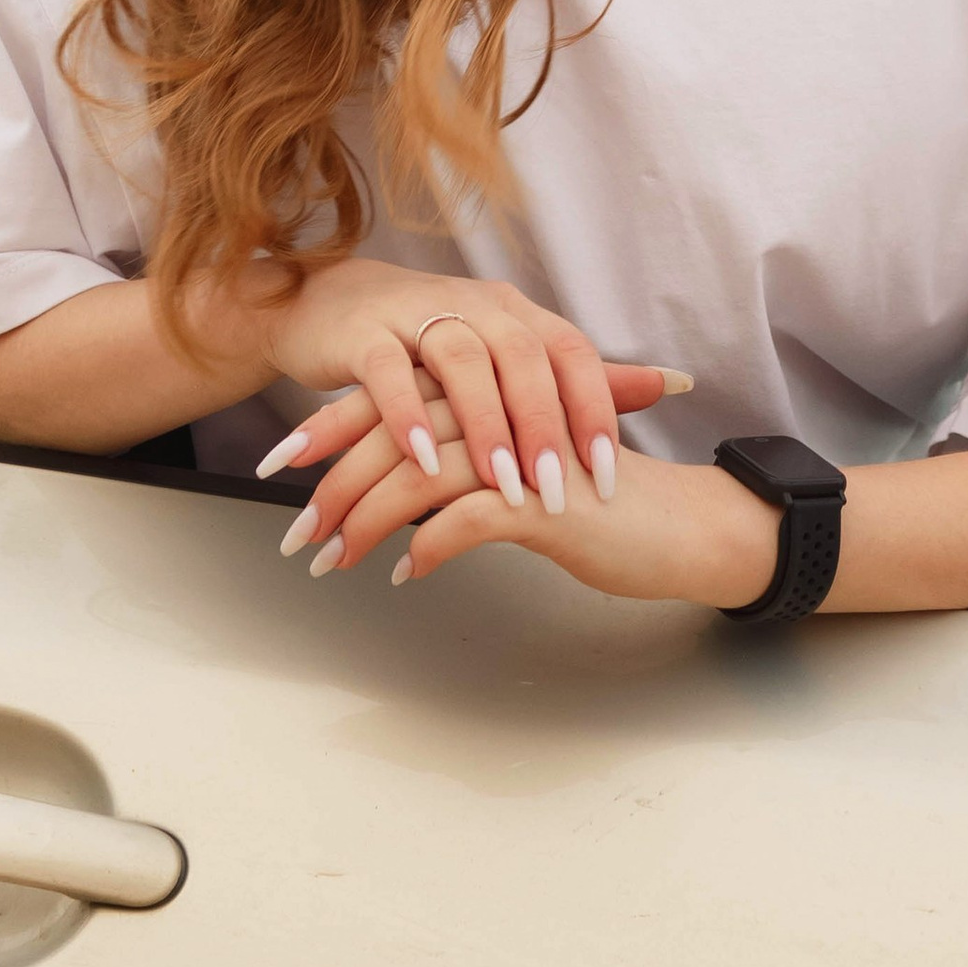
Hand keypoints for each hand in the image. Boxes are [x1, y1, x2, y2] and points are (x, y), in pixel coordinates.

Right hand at [254, 260, 683, 516]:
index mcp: (515, 314)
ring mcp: (418, 314)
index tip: (610, 475)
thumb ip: (582, 378)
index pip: (570, 351)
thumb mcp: (506, 357)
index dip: (594, 408)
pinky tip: (423, 460)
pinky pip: (389, 371)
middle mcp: (475, 305)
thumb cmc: (428, 344)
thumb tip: (672, 384)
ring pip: (463, 360)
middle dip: (545, 426)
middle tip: (558, 492)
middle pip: (523, 356)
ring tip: (502, 486)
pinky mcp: (365, 334)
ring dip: (485, 425)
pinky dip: (406, 415)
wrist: (331, 303)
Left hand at [286, 404, 776, 609]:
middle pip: (398, 431)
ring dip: (367, 518)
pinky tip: (404, 572)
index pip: (398, 397)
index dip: (336, 428)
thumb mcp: (523, 474)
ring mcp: (525, 451)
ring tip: (330, 559)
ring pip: (422, 472)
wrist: (680, 527)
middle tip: (296, 533)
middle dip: (336, 482)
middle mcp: (504, 409)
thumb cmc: (600, 506)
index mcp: (495, 393)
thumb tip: (405, 506)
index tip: (287, 467)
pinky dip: (428, 545)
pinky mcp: (546, 500)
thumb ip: (469, 466)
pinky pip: (468, 519)